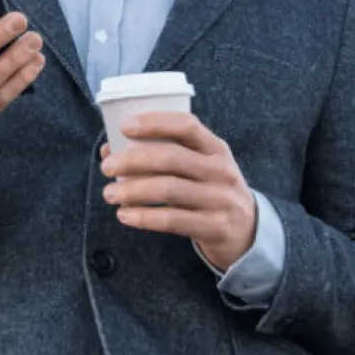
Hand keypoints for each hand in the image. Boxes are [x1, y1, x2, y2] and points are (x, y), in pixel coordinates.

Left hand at [99, 113, 256, 272]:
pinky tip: (125, 215)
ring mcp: (220, 199)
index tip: (124, 126)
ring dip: (132, 190)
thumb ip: (164, 153)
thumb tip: (110, 149)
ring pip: (168, 189)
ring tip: (110, 193)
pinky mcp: (215, 227)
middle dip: (132, 160)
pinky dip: (144, 217)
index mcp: (216, 148)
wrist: (248, 231)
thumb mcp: (201, 166)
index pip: (186, 125)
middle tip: (107, 167)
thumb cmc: (211, 190)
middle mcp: (221, 170)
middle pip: (171, 158)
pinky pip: (172, 220)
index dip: (154, 123)